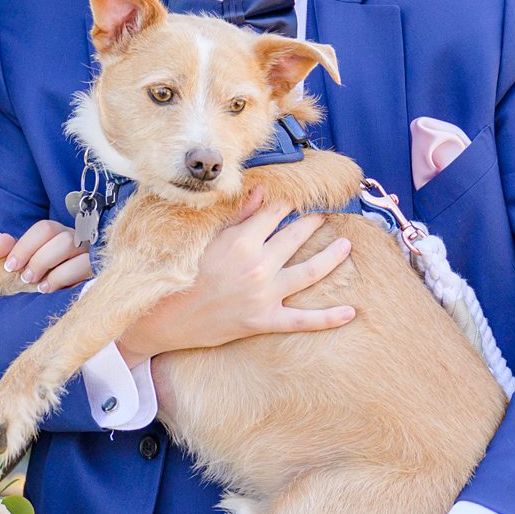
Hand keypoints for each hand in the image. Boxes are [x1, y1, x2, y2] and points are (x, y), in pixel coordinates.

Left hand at [0, 219, 94, 291]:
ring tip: (36, 285)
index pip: (44, 228)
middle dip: (36, 257)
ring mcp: (90, 252)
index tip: (9, 266)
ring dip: (47, 264)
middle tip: (24, 278)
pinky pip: (83, 265)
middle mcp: (76, 238)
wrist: (72, 296)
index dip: (24, 246)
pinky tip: (49, 288)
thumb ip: (11, 251)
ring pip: (70, 245)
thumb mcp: (26, 264)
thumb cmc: (46, 277)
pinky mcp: (97, 267)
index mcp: (58, 234)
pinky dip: (62, 277)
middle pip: (58, 235)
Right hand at [116, 201, 354, 364]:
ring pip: (309, 271)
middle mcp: (257, 265)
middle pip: (296, 237)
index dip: (289, 203)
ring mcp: (264, 295)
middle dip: (313, 223)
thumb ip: (237, 217)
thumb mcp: (205, 240)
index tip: (298, 197)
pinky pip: (303, 320)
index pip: (275, 213)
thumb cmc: (180, 275)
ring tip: (346, 245)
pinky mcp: (264, 321)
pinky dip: (328, 318)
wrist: (163, 319)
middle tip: (325, 215)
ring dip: (331, 256)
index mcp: (241, 241)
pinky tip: (350, 311)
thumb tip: (261, 192)